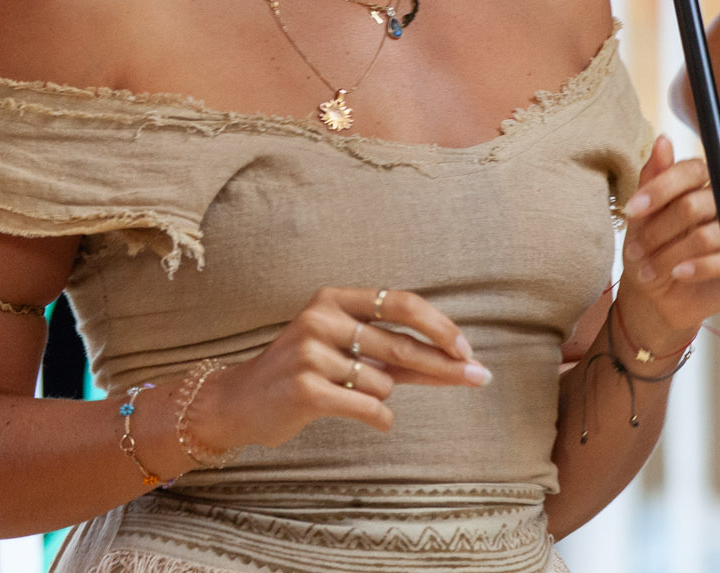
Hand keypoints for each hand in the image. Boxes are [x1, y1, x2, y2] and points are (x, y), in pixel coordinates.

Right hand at [189, 287, 487, 452]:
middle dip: (443, 365)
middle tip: (478, 377)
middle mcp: (322, 318)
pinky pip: (369, 406)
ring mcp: (310, 352)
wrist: (241, 402)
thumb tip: (461, 363)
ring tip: (350, 395)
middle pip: (400, 343)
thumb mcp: (351, 352)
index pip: (401, 303)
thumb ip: (400, 353)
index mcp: (335, 298)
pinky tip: (377, 420)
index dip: (439, 326)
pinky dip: (381, 418)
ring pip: (383, 381)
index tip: (467, 349)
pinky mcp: (305, 388)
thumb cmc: (308, 374)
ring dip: (382, 395)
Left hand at [616, 135, 719, 355]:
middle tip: (636, 250)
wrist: (659, 295)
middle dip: (660, 230)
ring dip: (671, 255)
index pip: (693, 170)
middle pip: (696, 204)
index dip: (661, 188)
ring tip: (648, 269)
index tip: (631, 210)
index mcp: (703, 183)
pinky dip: (698, 267)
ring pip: (708, 235)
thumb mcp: (642, 217)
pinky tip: (678, 274)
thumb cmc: (651, 249)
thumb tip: (662, 141)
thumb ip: (652, 179)